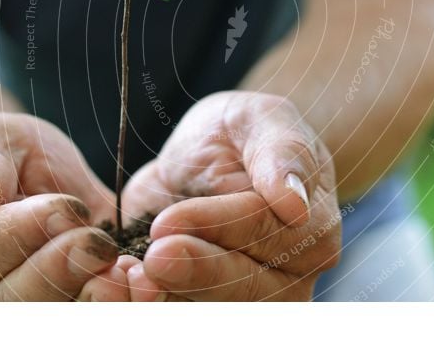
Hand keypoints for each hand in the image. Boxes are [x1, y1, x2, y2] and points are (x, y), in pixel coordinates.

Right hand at [0, 113, 131, 300]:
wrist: (29, 174)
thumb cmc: (0, 154)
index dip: (22, 232)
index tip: (66, 206)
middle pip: (12, 302)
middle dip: (60, 271)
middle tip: (98, 243)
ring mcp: (20, 308)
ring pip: (51, 319)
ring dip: (90, 299)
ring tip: (121, 271)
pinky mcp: (67, 305)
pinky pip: (87, 315)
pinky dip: (116, 304)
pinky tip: (137, 282)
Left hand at [85, 92, 340, 300]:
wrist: (216, 155)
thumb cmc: (246, 132)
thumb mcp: (262, 120)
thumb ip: (282, 154)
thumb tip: (295, 203)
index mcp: (312, 230)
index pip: (268, 236)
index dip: (218, 229)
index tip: (168, 220)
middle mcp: (288, 276)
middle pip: (245, 288)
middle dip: (194, 273)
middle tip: (150, 257)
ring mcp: (248, 298)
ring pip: (214, 312)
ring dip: (169, 299)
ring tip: (129, 277)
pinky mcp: (204, 302)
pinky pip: (180, 312)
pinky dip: (149, 304)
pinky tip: (121, 284)